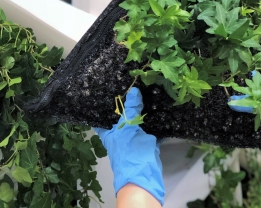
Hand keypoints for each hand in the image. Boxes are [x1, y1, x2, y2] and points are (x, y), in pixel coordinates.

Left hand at [93, 87, 164, 204]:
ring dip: (142, 111)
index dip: (104, 104)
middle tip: (132, 85)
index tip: (109, 90)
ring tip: (146, 91)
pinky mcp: (146, 142)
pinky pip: (149, 128)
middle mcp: (119, 134)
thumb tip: (133, 91)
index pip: (102, 116)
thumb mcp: (128, 128)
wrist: (144, 175)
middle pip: (122, 116)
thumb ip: (131, 109)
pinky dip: (154, 120)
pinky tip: (158, 107)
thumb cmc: (129, 151)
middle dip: (128, 104)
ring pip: (137, 121)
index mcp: (109, 132)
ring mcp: (133, 139)